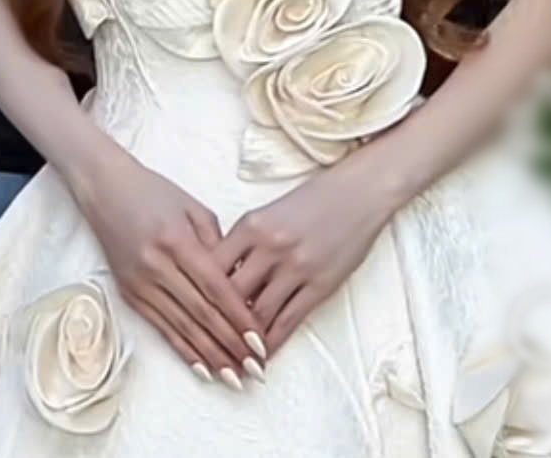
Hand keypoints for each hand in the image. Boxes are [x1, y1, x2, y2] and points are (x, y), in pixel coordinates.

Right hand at [74, 147, 264, 386]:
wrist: (105, 188)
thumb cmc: (154, 192)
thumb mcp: (193, 207)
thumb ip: (218, 243)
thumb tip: (238, 282)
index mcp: (177, 240)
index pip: (215, 288)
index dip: (239, 318)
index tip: (260, 340)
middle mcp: (157, 265)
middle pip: (201, 313)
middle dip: (230, 344)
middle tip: (255, 367)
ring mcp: (140, 282)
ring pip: (182, 327)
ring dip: (210, 355)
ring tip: (235, 376)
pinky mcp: (129, 292)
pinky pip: (161, 328)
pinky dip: (183, 349)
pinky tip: (203, 367)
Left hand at [218, 159, 392, 355]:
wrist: (358, 192)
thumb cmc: (311, 200)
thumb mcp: (268, 212)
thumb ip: (245, 242)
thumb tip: (222, 279)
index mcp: (251, 224)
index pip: (213, 266)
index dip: (199, 292)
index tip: (192, 311)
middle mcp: (270, 246)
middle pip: (231, 294)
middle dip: (217, 321)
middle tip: (207, 343)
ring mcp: (296, 268)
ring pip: (259, 314)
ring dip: (244, 340)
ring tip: (232, 358)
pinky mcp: (320, 285)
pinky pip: (289, 321)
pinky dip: (272, 342)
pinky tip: (263, 355)